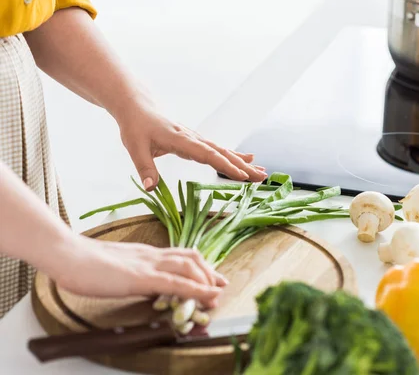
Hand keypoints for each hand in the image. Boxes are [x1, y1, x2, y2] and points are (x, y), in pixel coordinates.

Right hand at [53, 237, 226, 307]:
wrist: (67, 254)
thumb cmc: (83, 262)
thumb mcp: (114, 266)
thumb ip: (130, 271)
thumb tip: (140, 281)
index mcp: (144, 253)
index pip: (179, 254)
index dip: (199, 264)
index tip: (211, 276)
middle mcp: (151, 255)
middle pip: (190, 258)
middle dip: (208, 272)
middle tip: (220, 285)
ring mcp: (147, 264)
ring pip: (187, 267)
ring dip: (205, 281)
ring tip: (216, 294)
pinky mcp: (140, 277)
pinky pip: (174, 282)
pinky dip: (195, 289)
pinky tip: (205, 296)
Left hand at [118, 107, 267, 190]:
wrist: (138, 107)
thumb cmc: (136, 127)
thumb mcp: (135, 148)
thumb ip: (145, 168)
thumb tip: (150, 188)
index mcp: (181, 140)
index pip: (208, 155)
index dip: (225, 166)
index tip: (241, 176)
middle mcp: (194, 139)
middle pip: (222, 154)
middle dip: (243, 167)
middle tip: (262, 177)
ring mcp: (197, 139)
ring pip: (223, 152)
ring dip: (242, 163)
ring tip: (261, 171)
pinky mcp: (196, 142)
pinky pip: (218, 150)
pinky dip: (233, 156)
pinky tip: (246, 160)